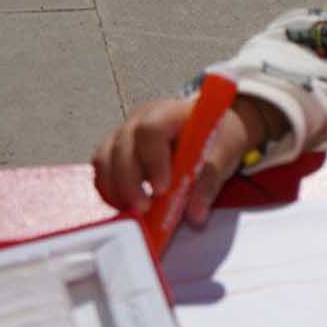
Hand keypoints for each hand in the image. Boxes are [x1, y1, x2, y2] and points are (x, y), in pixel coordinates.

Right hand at [91, 95, 279, 224]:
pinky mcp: (116, 152)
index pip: (150, 131)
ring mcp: (124, 135)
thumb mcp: (223, 154)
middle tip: (145, 208)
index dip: (152, 161)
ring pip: (104, 160)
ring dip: (116, 189)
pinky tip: (128, 206)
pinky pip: (102, 172)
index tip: (162, 188)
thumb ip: (209, 181)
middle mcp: (139, 120)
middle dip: (129, 183)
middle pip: (120, 147)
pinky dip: (111, 191)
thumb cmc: (216, 136)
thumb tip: (196, 214)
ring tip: (137, 210)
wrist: (211, 129)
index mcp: (168, 113)